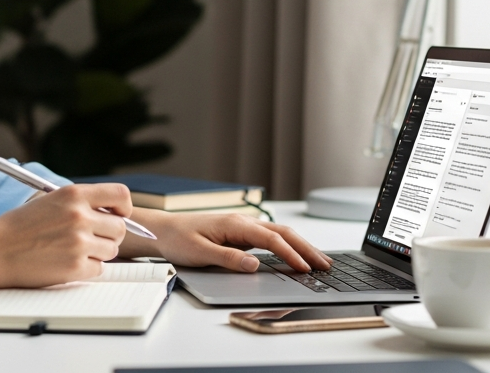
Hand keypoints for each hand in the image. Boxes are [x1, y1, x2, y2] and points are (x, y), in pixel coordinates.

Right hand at [0, 183, 132, 287]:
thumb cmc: (18, 227)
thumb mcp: (50, 200)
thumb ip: (79, 203)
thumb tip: (109, 212)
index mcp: (73, 195)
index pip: (120, 195)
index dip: (123, 207)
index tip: (118, 214)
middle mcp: (79, 216)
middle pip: (120, 227)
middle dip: (109, 235)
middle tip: (93, 238)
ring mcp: (79, 242)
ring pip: (111, 250)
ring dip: (98, 253)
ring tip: (74, 250)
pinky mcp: (75, 267)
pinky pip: (98, 269)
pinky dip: (86, 269)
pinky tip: (66, 263)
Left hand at [127, 211, 331, 272]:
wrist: (163, 230)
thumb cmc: (178, 239)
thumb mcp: (200, 253)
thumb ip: (228, 259)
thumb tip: (255, 264)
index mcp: (235, 225)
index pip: (271, 239)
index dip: (291, 254)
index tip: (305, 267)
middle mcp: (243, 223)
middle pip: (283, 233)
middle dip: (306, 248)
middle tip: (326, 265)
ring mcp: (243, 227)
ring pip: (279, 234)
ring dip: (300, 246)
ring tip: (319, 260)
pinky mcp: (241, 233)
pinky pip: (271, 238)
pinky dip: (288, 245)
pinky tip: (296, 254)